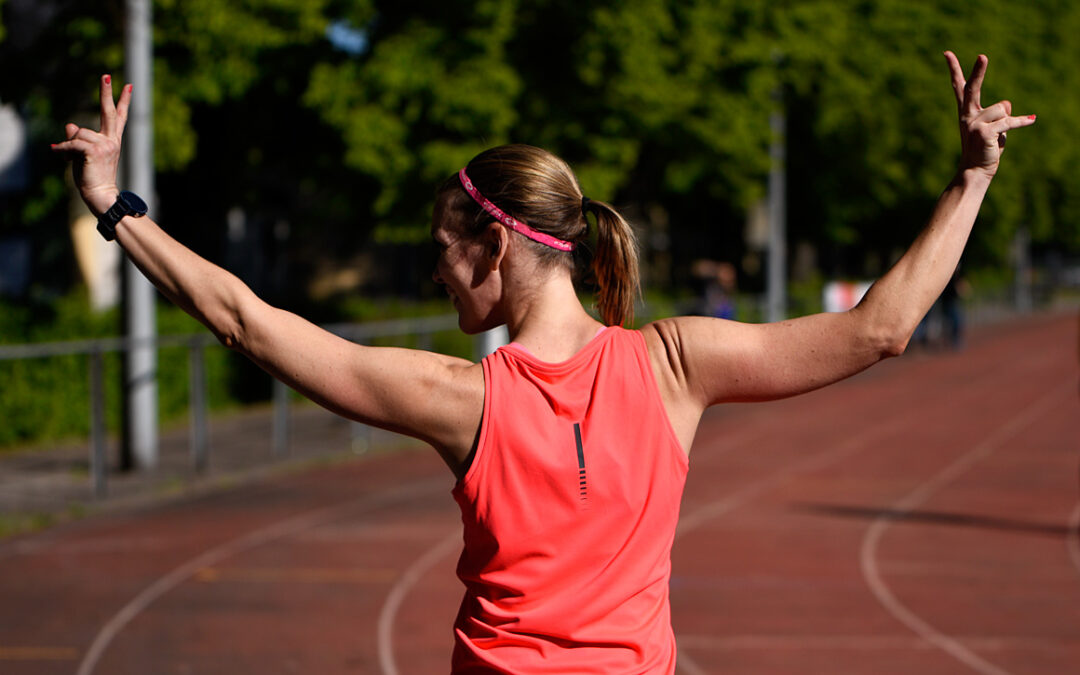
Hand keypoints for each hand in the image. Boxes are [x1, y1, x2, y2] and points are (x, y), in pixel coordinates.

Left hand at [51, 75, 131, 216]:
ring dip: (69, 146)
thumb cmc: (93, 177)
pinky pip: (72, 142)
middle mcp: (112, 140)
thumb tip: (70, 124)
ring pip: (79, 133)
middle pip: (109, 112)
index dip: (123, 101)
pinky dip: (63, 150)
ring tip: (71, 159)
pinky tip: (62, 157)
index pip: (119, 117)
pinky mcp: (95, 151)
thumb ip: (78, 138)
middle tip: (106, 75)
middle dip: (106, 92)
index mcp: (112, 140)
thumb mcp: (83, 154)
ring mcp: (106, 145)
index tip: (128, 86)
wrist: (101, 195)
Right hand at [945, 51, 1034, 178]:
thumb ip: (1000, 112)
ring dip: (1007, 122)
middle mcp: (967, 115)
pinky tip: (1031, 120)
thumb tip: (1006, 103)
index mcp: (966, 112)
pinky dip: (1020, 122)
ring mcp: (973, 124)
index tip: (947, 54)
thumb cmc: (984, 148)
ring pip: (1002, 109)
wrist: (975, 170)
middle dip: (979, 72)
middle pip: (973, 88)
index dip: (954, 69)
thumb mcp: (993, 127)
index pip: (959, 87)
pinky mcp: (984, 132)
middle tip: (983, 56)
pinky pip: (1009, 121)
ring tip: (998, 136)